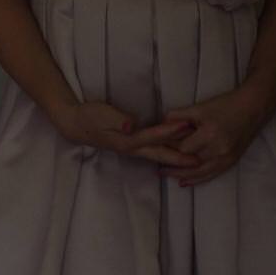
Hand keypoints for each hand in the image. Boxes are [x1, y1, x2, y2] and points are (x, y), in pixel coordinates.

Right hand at [50, 101, 198, 166]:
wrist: (75, 124)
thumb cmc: (89, 117)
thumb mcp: (101, 114)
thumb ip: (117, 120)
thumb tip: (132, 124)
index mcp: (127, 141)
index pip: (153, 136)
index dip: (170, 131)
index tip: (187, 125)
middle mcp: (132, 148)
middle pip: (160, 154)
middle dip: (181, 158)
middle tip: (200, 160)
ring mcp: (132, 149)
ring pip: (158, 155)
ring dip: (176, 157)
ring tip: (194, 158)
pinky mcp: (131, 145)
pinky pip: (153, 151)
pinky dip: (167, 153)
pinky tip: (174, 152)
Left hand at [161, 88, 270, 186]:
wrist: (252, 108)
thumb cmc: (224, 105)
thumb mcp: (198, 108)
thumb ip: (177, 116)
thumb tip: (159, 126)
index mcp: (209, 134)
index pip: (182, 147)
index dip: (168, 147)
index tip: (157, 147)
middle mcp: (218, 150)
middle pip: (189, 162)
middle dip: (172, 163)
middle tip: (155, 163)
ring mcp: (226, 158)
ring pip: (199, 172)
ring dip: (181, 175)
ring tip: (164, 174)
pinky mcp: (231, 162)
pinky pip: (212, 175)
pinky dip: (197, 179)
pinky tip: (184, 182)